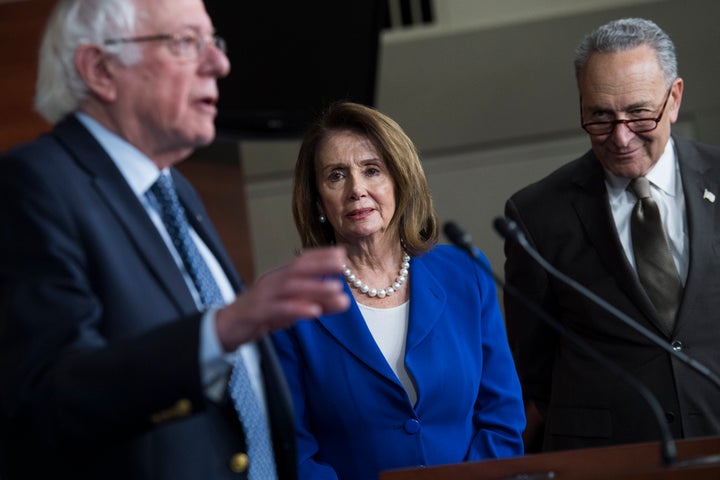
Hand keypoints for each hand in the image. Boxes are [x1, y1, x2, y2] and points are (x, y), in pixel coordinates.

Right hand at [214, 246, 349, 349]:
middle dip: (320, 264)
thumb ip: (317, 303)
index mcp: (280, 277)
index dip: (321, 256)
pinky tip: (314, 311)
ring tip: (336, 289)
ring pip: (291, 288)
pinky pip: (279, 309)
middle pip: (297, 269)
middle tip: (342, 264)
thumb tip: (344, 299)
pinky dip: (298, 309)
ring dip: (315, 287)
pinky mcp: (258, 313)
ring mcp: (264, 296)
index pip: (301, 261)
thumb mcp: (292, 308)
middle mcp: (272, 282)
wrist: (226, 328)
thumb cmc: (261, 314)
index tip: (341, 253)